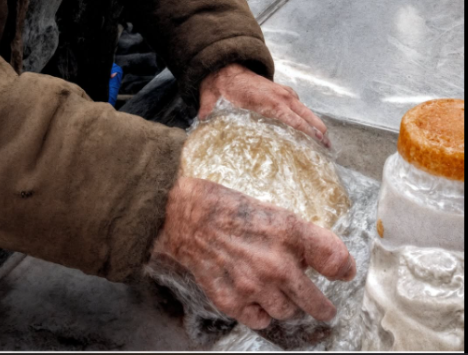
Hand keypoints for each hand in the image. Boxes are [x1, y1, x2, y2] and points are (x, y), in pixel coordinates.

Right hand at [151, 175, 355, 329]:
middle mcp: (276, 264)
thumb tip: (333, 260)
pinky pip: (260, 320)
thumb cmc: (225, 207)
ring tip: (277, 293)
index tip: (344, 275)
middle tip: (323, 309)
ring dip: (286, 305)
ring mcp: (253, 286)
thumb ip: (303, 236)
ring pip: (287, 313)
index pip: (335, 260)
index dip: (344, 269)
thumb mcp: (271, 210)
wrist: (183, 215)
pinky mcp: (232, 300)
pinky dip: (260, 313)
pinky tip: (255, 297)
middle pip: (317, 304)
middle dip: (322, 307)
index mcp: (288, 233)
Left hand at [199, 64, 329, 146]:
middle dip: (319, 133)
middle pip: (307, 117)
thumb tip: (201, 120)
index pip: (292, 120)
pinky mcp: (283, 93)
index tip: (319, 145)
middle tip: (329, 150)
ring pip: (306, 112)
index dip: (306, 133)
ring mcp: (284, 93)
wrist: (225, 66)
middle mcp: (281, 96)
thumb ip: (207, 109)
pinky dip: (308, 119)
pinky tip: (312, 133)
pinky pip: (300, 108)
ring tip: (326, 145)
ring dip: (317, 127)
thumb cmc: (221, 85)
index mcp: (267, 100)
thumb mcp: (212, 97)